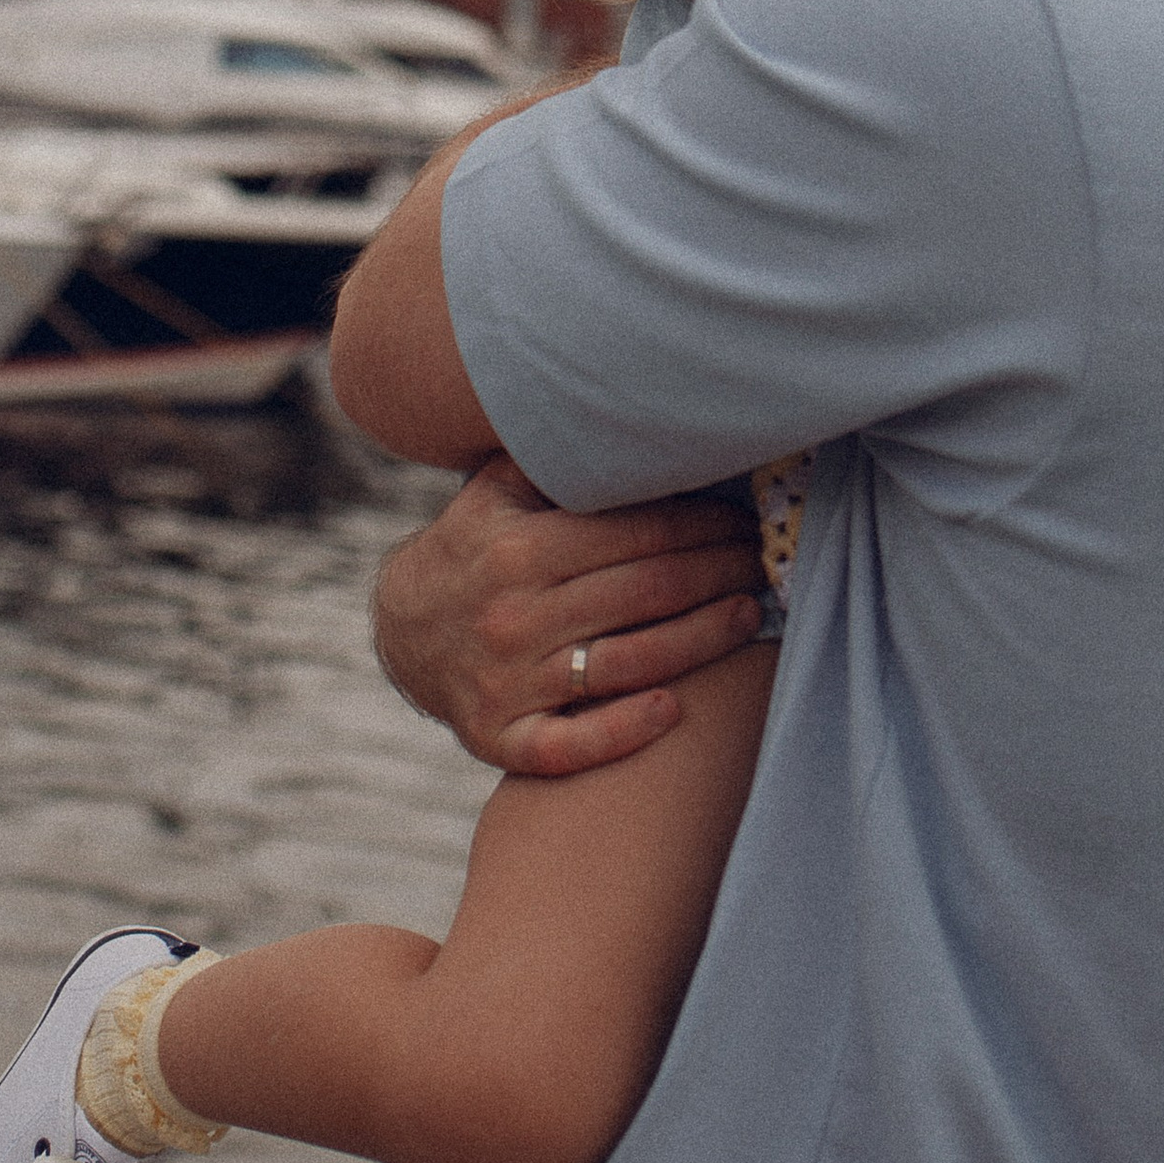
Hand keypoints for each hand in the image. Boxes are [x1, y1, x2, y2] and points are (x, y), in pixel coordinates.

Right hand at [370, 451, 764, 777]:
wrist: (401, 633)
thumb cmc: (472, 549)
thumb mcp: (492, 492)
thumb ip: (553, 461)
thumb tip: (635, 418)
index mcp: (518, 549)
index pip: (633, 534)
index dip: (700, 525)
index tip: (742, 517)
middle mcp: (513, 615)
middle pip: (644, 594)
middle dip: (717, 573)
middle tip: (763, 558)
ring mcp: (507, 682)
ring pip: (626, 663)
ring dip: (701, 640)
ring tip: (750, 614)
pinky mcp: (500, 738)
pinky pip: (570, 744)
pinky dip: (623, 729)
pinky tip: (673, 708)